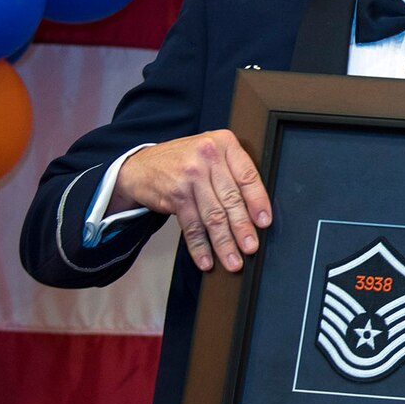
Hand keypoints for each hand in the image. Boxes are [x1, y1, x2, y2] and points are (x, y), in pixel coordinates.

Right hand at [116, 130, 270, 271]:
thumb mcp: (211, 153)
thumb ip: (232, 171)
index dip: (259, 201)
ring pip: (213, 215)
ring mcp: (190, 175)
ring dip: (224, 243)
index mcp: (224, 143)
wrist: (140, 166)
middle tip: (251, 247)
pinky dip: (200, 246)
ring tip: (233, 261)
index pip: (248, 176)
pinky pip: (192, 226)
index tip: (264, 222)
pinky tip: (207, 259)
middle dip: (243, 228)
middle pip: (231, 199)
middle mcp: (208, 156)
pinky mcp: (176, 194)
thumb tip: (256, 209)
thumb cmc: (183, 161)